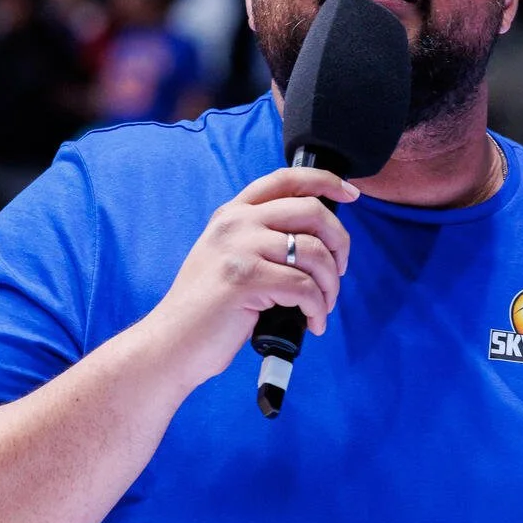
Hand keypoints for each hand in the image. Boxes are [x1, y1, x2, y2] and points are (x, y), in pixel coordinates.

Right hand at [151, 167, 359, 386]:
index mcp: (232, 213)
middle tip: (339, 272)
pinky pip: (305, 288)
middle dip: (340, 243)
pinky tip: (313, 323)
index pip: (287, 178)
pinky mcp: (247, 280)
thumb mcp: (228, 258)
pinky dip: (318, 308)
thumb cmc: (207, 311)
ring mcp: (240, 249)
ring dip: (330, 284)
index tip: (351, 195)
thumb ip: (261, 239)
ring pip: (314, 252)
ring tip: (323, 306)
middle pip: (312, 211)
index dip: (326, 181)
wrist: (172, 344)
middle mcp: (236, 223)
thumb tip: (317, 241)